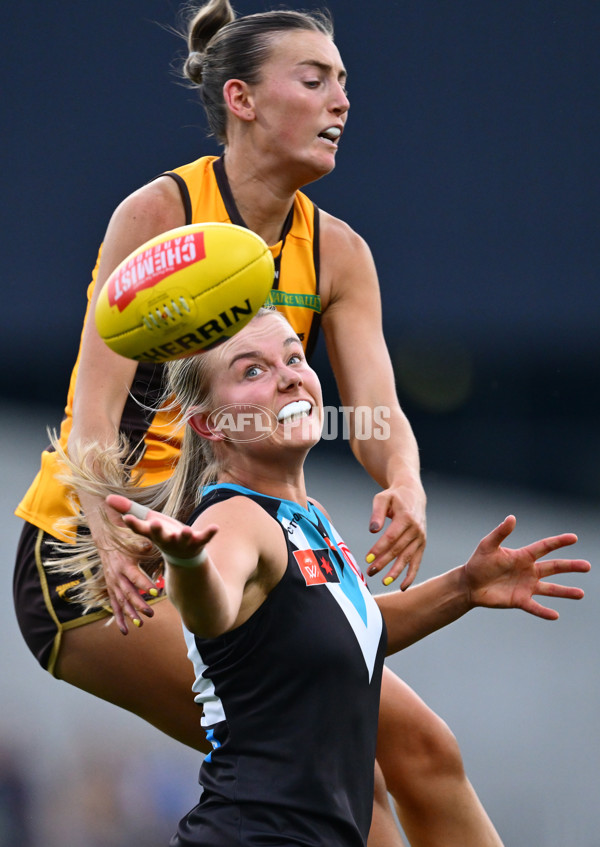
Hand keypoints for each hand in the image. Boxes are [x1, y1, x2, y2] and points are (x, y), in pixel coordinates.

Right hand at [85, 498, 155, 635]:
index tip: (155, 593)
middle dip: (139, 604)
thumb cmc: (125, 540)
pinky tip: (125, 631)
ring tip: (140, 624)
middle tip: (150, 613)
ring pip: (121, 602)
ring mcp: (112, 584)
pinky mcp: (111, 588)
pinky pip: (114, 606)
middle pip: (128, 593)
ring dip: (130, 614)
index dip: (145, 585)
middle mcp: (117, 576)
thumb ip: (143, 543)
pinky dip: (119, 619)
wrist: (106, 540)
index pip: (136, 577)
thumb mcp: (134, 539)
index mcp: (125, 564)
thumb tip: (151, 543)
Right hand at [107, 494, 217, 570]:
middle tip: (154, 524)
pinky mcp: (198, 541)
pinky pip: (204, 537)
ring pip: (182, 539)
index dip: (134, 524)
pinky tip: (215, 528)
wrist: (184, 557)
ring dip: (184, 536)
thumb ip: (129, 509)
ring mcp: (183, 543)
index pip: (141, 530)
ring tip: (185, 530)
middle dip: (158, 530)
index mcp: (153, 534)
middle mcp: (166, 540)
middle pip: (160, 536)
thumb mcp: (146, 521)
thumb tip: (107, 498)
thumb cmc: (162, 534)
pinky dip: (209, 533)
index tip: (126, 518)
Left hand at [365, 479, 426, 589]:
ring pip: (407, 558)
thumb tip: (373, 530)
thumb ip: (377, 513)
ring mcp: (420, 538)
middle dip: (384, 562)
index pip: (391, 537)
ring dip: (396, 571)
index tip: (368, 558)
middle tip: (370, 571)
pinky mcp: (422, 544)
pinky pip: (417, 561)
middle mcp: (416, 529)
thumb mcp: (382, 498)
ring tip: (383, 580)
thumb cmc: (394, 497)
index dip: (379, 548)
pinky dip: (411, 575)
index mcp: (406, 517)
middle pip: (398, 549)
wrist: (412, 494)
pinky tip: (403, 586)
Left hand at [465, 515, 590, 619]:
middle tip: (587, 566)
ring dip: (565, 591)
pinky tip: (555, 615)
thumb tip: (512, 517)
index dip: (559, 542)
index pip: (545, 547)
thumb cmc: (478, 562)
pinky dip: (544, 612)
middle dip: (571, 566)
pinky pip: (535, 607)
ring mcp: (526, 586)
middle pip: (554, 567)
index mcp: (523, 556)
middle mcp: (529, 571)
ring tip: (581, 594)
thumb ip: (500, 533)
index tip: (574, 538)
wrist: (469, 584)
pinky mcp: (520, 600)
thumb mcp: (488, 545)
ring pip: (550, 588)